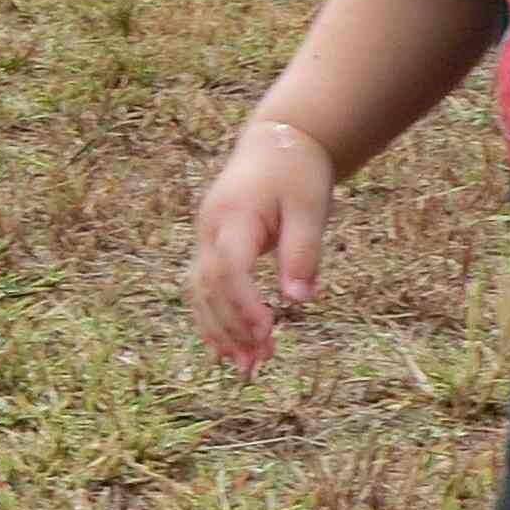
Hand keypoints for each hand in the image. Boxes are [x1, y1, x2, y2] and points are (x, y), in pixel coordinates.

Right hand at [187, 120, 336, 377]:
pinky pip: (202, 288)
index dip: (242, 303)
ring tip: (247, 366)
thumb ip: (303, 252)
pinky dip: (212, 318)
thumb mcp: (310, 207)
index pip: (228, 266)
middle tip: (258, 363)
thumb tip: (298, 301)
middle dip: (231, 327)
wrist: (277, 144)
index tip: (266, 333)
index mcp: (234, 215)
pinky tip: (227, 348)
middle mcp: (210, 228)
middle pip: (209, 286)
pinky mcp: (210, 246)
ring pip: (199, 291)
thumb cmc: (297, 174)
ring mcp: (205, 237)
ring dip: (220, 330)